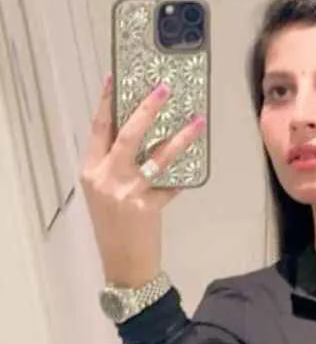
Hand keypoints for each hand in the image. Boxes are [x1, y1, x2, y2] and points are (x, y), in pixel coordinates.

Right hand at [79, 75, 203, 286]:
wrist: (124, 266)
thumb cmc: (114, 228)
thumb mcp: (104, 194)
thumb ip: (114, 167)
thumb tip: (139, 136)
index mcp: (90, 171)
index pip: (98, 128)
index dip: (106, 101)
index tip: (115, 77)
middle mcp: (105, 178)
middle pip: (127, 134)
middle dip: (147, 108)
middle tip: (165, 89)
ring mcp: (126, 192)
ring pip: (156, 156)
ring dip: (180, 138)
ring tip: (197, 122)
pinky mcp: (146, 207)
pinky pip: (170, 186)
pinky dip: (181, 178)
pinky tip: (193, 171)